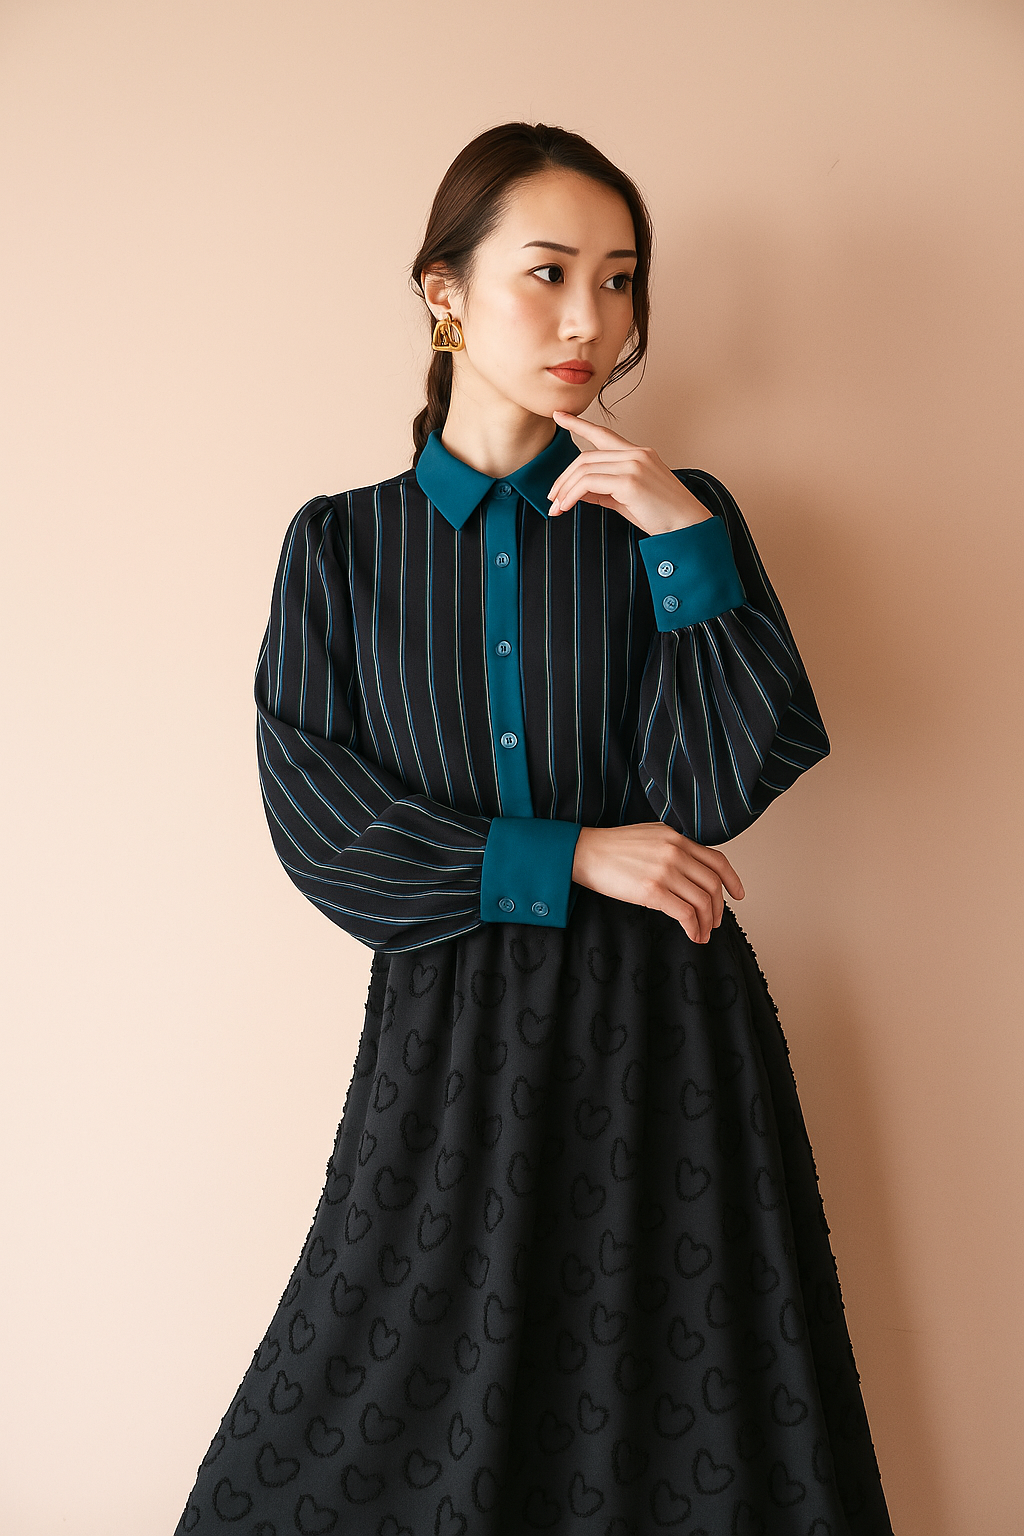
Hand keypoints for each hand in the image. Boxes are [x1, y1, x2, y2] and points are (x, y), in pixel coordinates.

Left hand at [547, 411, 712, 535]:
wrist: (687, 528)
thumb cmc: (661, 516)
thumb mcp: (626, 500)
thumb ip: (603, 491)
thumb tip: (577, 492)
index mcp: (639, 454)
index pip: (603, 434)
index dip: (578, 424)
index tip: (559, 415)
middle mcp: (637, 454)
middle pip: (586, 457)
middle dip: (563, 479)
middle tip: (551, 499)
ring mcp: (634, 465)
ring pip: (584, 469)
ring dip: (564, 489)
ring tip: (556, 508)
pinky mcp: (630, 481)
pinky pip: (589, 483)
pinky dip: (572, 495)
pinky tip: (565, 507)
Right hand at [571, 822, 744, 943]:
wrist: (584, 852)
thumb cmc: (611, 847)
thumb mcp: (649, 834)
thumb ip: (672, 845)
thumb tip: (689, 863)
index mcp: (676, 838)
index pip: (716, 860)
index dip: (733, 880)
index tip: (739, 894)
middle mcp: (675, 852)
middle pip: (712, 884)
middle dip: (718, 908)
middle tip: (715, 922)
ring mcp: (665, 871)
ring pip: (702, 901)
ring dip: (707, 922)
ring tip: (703, 933)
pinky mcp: (652, 890)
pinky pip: (685, 913)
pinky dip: (694, 928)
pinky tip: (692, 935)